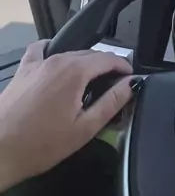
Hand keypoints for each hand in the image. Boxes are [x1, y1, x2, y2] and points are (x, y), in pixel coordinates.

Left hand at [0, 41, 132, 192]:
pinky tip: (57, 63)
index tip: (131, 79)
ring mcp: (38, 63)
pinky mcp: (23, 70)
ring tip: (91, 83)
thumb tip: (131, 83)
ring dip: (85, 63)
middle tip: (114, 87)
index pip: (108, 59)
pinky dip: (54, 52)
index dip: (124, 67)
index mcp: (75, 71)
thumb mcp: (85, 128)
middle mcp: (57, 59)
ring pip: (69, 53)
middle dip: (106, 67)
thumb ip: (111, 102)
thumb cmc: (42, 144)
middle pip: (90, 54)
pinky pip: (41, 50)